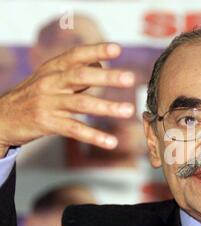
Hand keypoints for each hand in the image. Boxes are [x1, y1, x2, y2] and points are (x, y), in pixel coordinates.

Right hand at [0, 43, 135, 157]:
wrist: (2, 117)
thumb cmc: (34, 96)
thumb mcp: (50, 79)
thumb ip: (75, 73)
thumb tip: (102, 67)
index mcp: (53, 69)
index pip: (76, 56)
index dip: (96, 51)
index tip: (116, 49)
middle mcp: (50, 83)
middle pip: (81, 77)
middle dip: (107, 77)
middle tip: (130, 78)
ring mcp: (49, 103)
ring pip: (81, 104)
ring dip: (107, 107)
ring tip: (128, 110)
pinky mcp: (48, 124)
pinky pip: (75, 130)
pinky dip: (94, 137)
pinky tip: (111, 142)